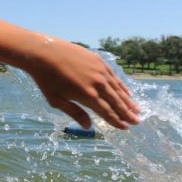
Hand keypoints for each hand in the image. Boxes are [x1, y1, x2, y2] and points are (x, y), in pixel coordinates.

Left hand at [25, 41, 140, 129]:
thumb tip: (88, 127)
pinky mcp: (99, 61)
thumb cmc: (47, 80)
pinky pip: (114, 77)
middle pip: (116, 102)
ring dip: (128, 101)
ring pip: (118, 89)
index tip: (125, 128)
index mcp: (87, 96)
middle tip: (137, 122)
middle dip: (127, 113)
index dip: (117, 121)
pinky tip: (127, 93)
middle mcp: (98, 84)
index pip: (107, 111)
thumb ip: (74, 113)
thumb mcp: (56, 100)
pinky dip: (122, 86)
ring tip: (137, 110)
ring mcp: (100, 71)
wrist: (44, 53)